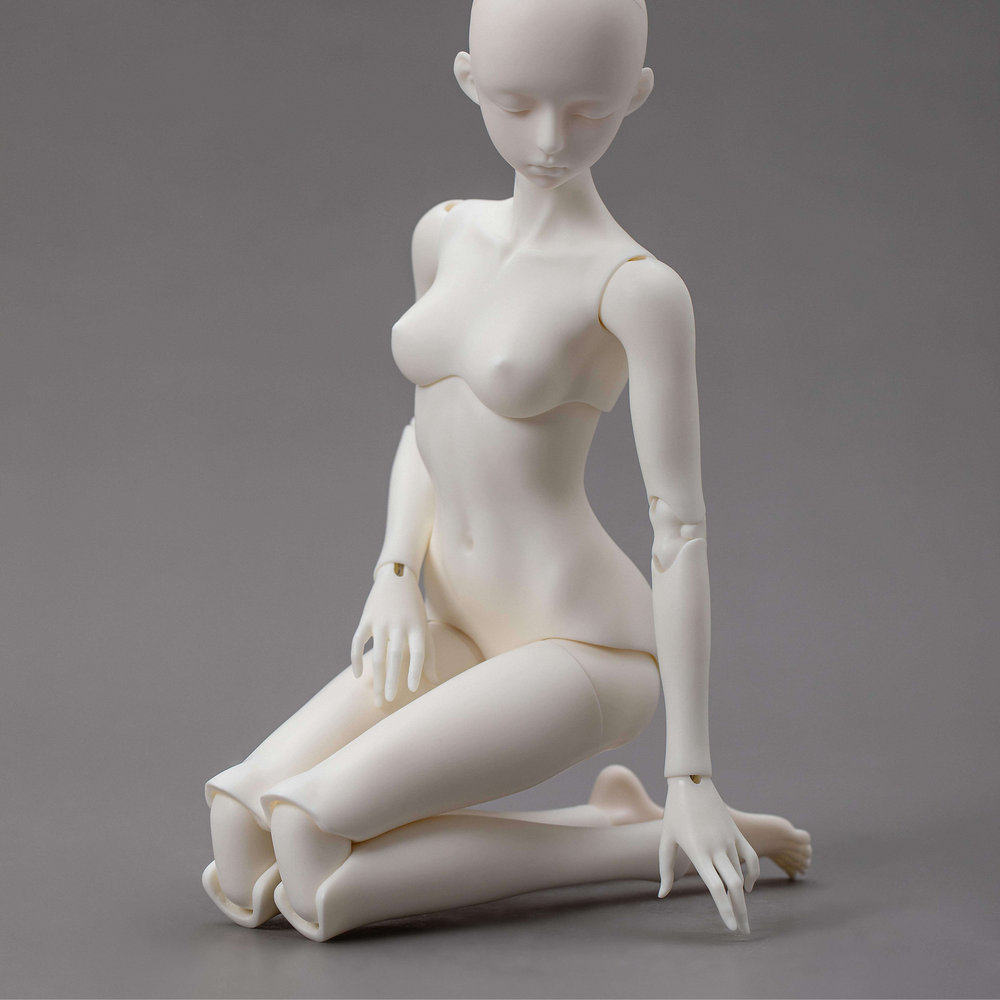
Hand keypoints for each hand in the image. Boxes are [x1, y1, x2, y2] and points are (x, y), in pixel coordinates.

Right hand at [350, 564, 433, 706]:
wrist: (397, 578)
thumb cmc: (414, 609)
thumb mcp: (423, 628)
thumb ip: (429, 655)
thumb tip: (435, 681)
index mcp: (417, 627)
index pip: (419, 652)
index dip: (416, 670)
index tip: (413, 689)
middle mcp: (399, 625)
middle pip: (394, 656)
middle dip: (390, 680)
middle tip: (387, 701)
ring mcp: (381, 621)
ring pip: (377, 654)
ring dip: (375, 677)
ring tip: (376, 696)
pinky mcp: (367, 618)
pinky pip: (358, 642)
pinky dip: (355, 658)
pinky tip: (358, 675)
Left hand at [658, 776, 759, 933]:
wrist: (691, 782)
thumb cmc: (675, 812)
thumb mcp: (666, 840)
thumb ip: (666, 869)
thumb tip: (663, 895)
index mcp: (698, 852)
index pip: (717, 889)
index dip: (726, 910)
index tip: (731, 928)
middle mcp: (717, 848)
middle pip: (735, 887)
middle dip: (740, 912)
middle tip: (743, 932)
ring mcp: (730, 840)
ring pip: (742, 874)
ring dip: (745, 897)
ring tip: (743, 914)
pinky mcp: (737, 832)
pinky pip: (752, 858)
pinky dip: (753, 874)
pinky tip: (747, 887)